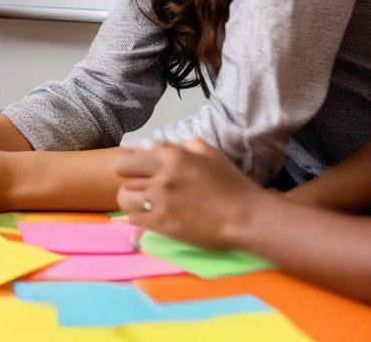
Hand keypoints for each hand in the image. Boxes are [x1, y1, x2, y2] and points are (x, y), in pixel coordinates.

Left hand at [115, 138, 261, 249]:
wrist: (247, 217)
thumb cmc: (229, 181)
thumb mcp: (204, 150)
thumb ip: (173, 145)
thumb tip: (146, 146)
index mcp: (169, 156)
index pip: (125, 159)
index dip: (128, 164)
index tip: (134, 169)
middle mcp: (161, 177)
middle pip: (123, 179)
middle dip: (131, 181)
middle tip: (143, 186)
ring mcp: (160, 203)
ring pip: (124, 200)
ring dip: (132, 200)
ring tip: (144, 202)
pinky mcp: (163, 226)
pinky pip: (134, 220)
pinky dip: (138, 217)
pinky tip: (151, 216)